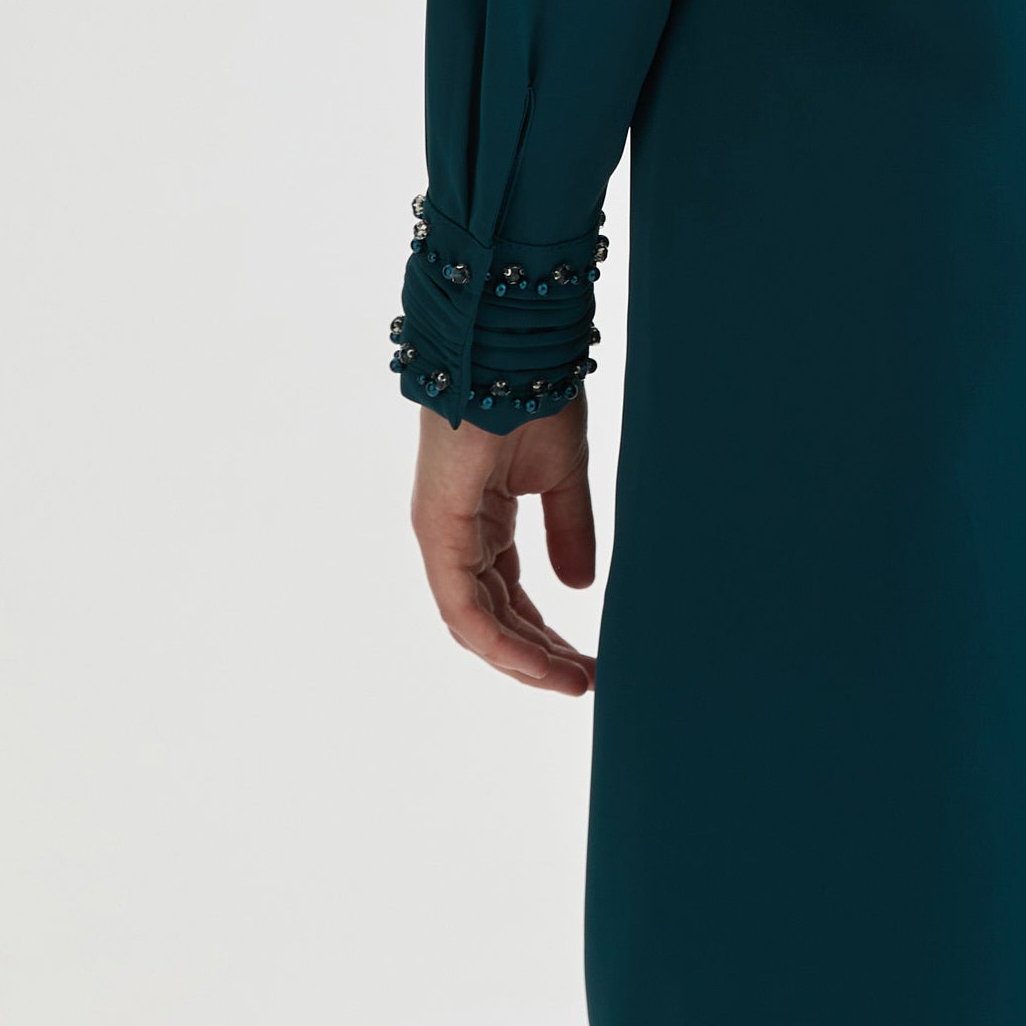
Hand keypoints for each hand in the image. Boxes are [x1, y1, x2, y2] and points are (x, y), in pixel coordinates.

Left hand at [410, 398, 598, 694]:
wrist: (513, 345)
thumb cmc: (534, 392)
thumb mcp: (563, 474)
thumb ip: (569, 529)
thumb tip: (578, 586)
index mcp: (481, 518)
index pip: (508, 594)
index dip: (545, 632)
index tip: (588, 659)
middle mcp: (456, 533)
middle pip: (494, 616)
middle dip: (539, 653)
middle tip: (586, 679)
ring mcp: (442, 534)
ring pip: (478, 622)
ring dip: (525, 657)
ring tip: (573, 680)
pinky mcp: (437, 529)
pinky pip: (464, 606)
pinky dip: (500, 641)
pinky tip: (539, 661)